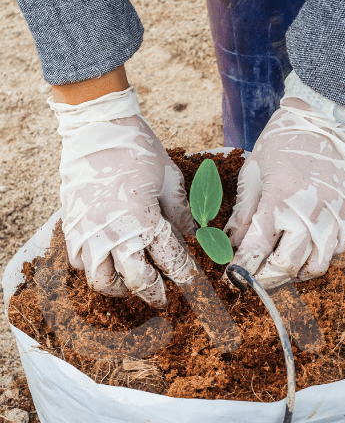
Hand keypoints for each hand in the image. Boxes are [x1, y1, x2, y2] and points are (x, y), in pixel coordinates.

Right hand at [48, 85, 196, 306]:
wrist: (95, 126)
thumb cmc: (136, 148)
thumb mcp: (168, 178)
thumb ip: (181, 212)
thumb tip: (194, 235)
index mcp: (143, 220)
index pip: (170, 262)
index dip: (185, 277)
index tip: (191, 284)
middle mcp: (114, 233)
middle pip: (136, 282)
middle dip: (154, 294)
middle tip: (163, 296)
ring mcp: (88, 232)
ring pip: (102, 280)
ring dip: (121, 288)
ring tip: (132, 282)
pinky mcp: (70, 225)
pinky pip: (77, 263)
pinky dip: (93, 269)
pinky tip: (106, 260)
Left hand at [224, 71, 344, 287]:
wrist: (321, 121)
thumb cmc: (282, 144)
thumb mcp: (253, 174)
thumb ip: (243, 212)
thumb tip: (232, 242)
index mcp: (278, 200)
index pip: (256, 249)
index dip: (241, 270)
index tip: (231, 279)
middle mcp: (308, 213)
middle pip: (286, 266)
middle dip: (265, 280)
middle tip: (254, 280)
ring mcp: (333, 215)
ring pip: (316, 266)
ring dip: (295, 274)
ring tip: (280, 268)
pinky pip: (338, 252)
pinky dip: (319, 258)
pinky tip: (305, 251)